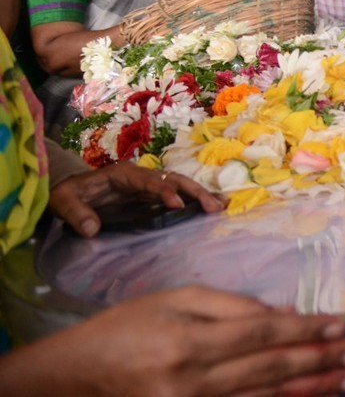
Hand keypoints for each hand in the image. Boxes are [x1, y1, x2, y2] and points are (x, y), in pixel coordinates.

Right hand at [0, 286, 344, 395]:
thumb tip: (281, 316)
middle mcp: (193, 383)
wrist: (73, 379)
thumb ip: (230, 306)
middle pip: (272, 370)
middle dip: (321, 361)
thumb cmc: (125, 329)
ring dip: (314, 390)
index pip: (263, 334)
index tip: (342, 325)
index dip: (306, 330)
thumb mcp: (174, 300)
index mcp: (190, 344)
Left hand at [49, 163, 224, 237]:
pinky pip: (176, 198)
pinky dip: (194, 202)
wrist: (68, 192)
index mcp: (124, 174)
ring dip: (200, 196)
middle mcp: (141, 178)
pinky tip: (211, 209)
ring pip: (180, 187)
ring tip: (220, 207)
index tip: (177, 205)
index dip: (164, 191)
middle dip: (194, 192)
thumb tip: (92, 229)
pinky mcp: (150, 200)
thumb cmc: (67, 194)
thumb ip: (77, 214)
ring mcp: (148, 188)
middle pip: (173, 180)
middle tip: (213, 206)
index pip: (149, 181)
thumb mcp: (64, 201)